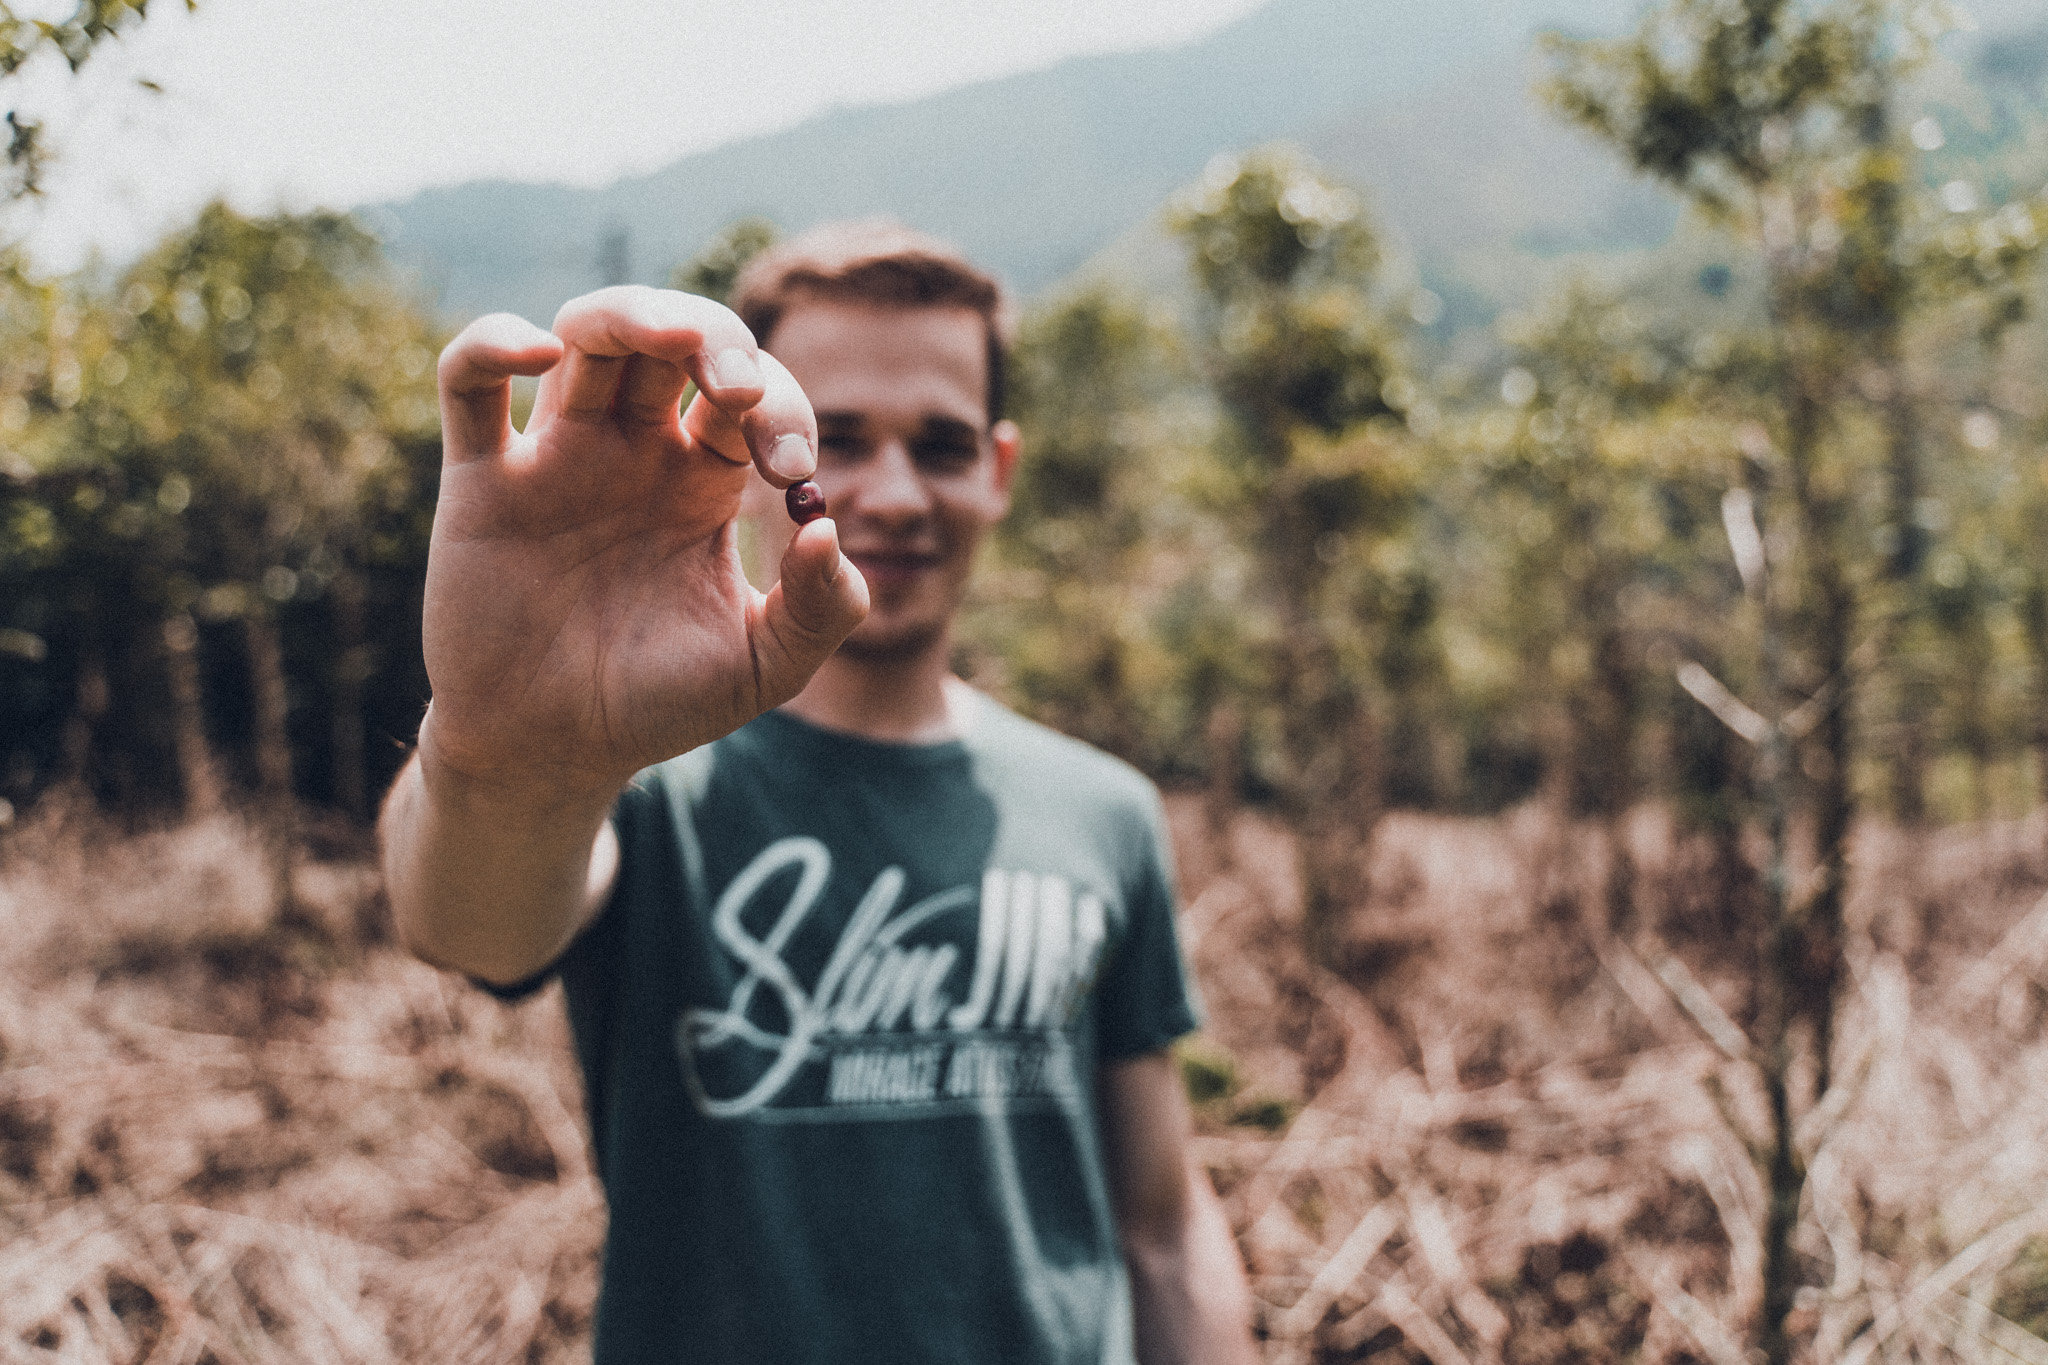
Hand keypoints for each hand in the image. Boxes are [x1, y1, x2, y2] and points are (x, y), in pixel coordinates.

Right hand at [418, 286, 868, 800]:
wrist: (554, 753)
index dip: (779, 409)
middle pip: (674, 340)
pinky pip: (468, 379)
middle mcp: (633, 449)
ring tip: (668, 338)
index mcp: (705, 477)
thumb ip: (822, 608)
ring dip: (629, 313)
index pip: (751, 395)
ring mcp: (556, 455)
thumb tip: (830, 527)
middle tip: (737, 390)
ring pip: (585, 335)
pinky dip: (494, 341)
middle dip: (714, 338)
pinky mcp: (481, 478)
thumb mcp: (766, 667)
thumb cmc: (660, 705)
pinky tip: (539, 351)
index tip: (789, 474)